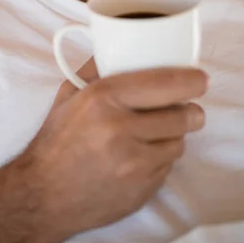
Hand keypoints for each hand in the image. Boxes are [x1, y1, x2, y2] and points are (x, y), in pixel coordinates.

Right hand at [25, 65, 207, 241]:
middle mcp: (120, 129)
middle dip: (190, 110)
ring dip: (173, 136)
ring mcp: (133, 164)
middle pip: (181, 115)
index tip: (201, 78)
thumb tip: (125, 46)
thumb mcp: (69, 95)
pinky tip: (140, 157)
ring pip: (179, 142)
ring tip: (155, 134)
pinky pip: (168, 167)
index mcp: (103, 98)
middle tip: (188, 108)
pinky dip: (161, 159)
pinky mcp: (142, 189)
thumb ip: (98, 68)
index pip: (164, 83)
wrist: (43, 196)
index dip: (191, 80)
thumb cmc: (57, 140)